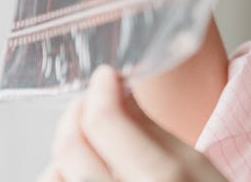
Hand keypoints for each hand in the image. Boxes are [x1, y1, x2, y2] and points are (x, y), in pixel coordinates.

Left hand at [37, 65, 226, 181]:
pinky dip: (64, 178)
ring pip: (52, 177)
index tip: (106, 78)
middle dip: (75, 114)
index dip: (100, 90)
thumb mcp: (198, 166)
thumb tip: (120, 95)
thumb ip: (153, 130)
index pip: (105, 123)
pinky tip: (86, 174)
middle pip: (70, 149)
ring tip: (90, 146)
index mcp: (162, 180)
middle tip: (90, 101)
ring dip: (65, 154)